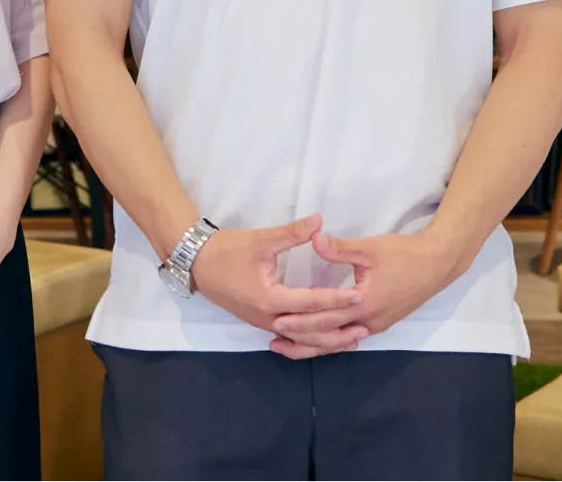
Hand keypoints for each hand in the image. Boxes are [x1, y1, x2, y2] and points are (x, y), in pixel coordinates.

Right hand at [188, 215, 362, 343]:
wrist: (197, 264)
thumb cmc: (228, 250)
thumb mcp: (261, 240)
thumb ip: (291, 233)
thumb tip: (319, 221)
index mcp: (269, 298)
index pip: (310, 302)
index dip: (336, 299)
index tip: (359, 295)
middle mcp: (268, 317)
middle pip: (308, 331)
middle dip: (337, 331)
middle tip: (364, 328)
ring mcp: (263, 323)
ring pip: (299, 339)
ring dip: (325, 340)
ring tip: (350, 340)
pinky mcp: (260, 321)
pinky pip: (290, 336)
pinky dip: (308, 340)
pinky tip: (323, 339)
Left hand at [265, 227, 472, 357]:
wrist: (437, 264)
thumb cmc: (404, 254)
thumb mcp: (369, 248)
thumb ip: (339, 247)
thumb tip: (313, 238)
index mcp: (363, 303)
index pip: (325, 317)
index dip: (300, 320)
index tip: (276, 321)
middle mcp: (368, 321)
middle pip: (329, 336)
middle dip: (301, 338)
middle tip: (273, 339)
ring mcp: (376, 325)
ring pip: (339, 342)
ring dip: (315, 345)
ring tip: (289, 346)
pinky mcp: (381, 323)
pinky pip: (350, 337)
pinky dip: (332, 340)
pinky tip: (320, 340)